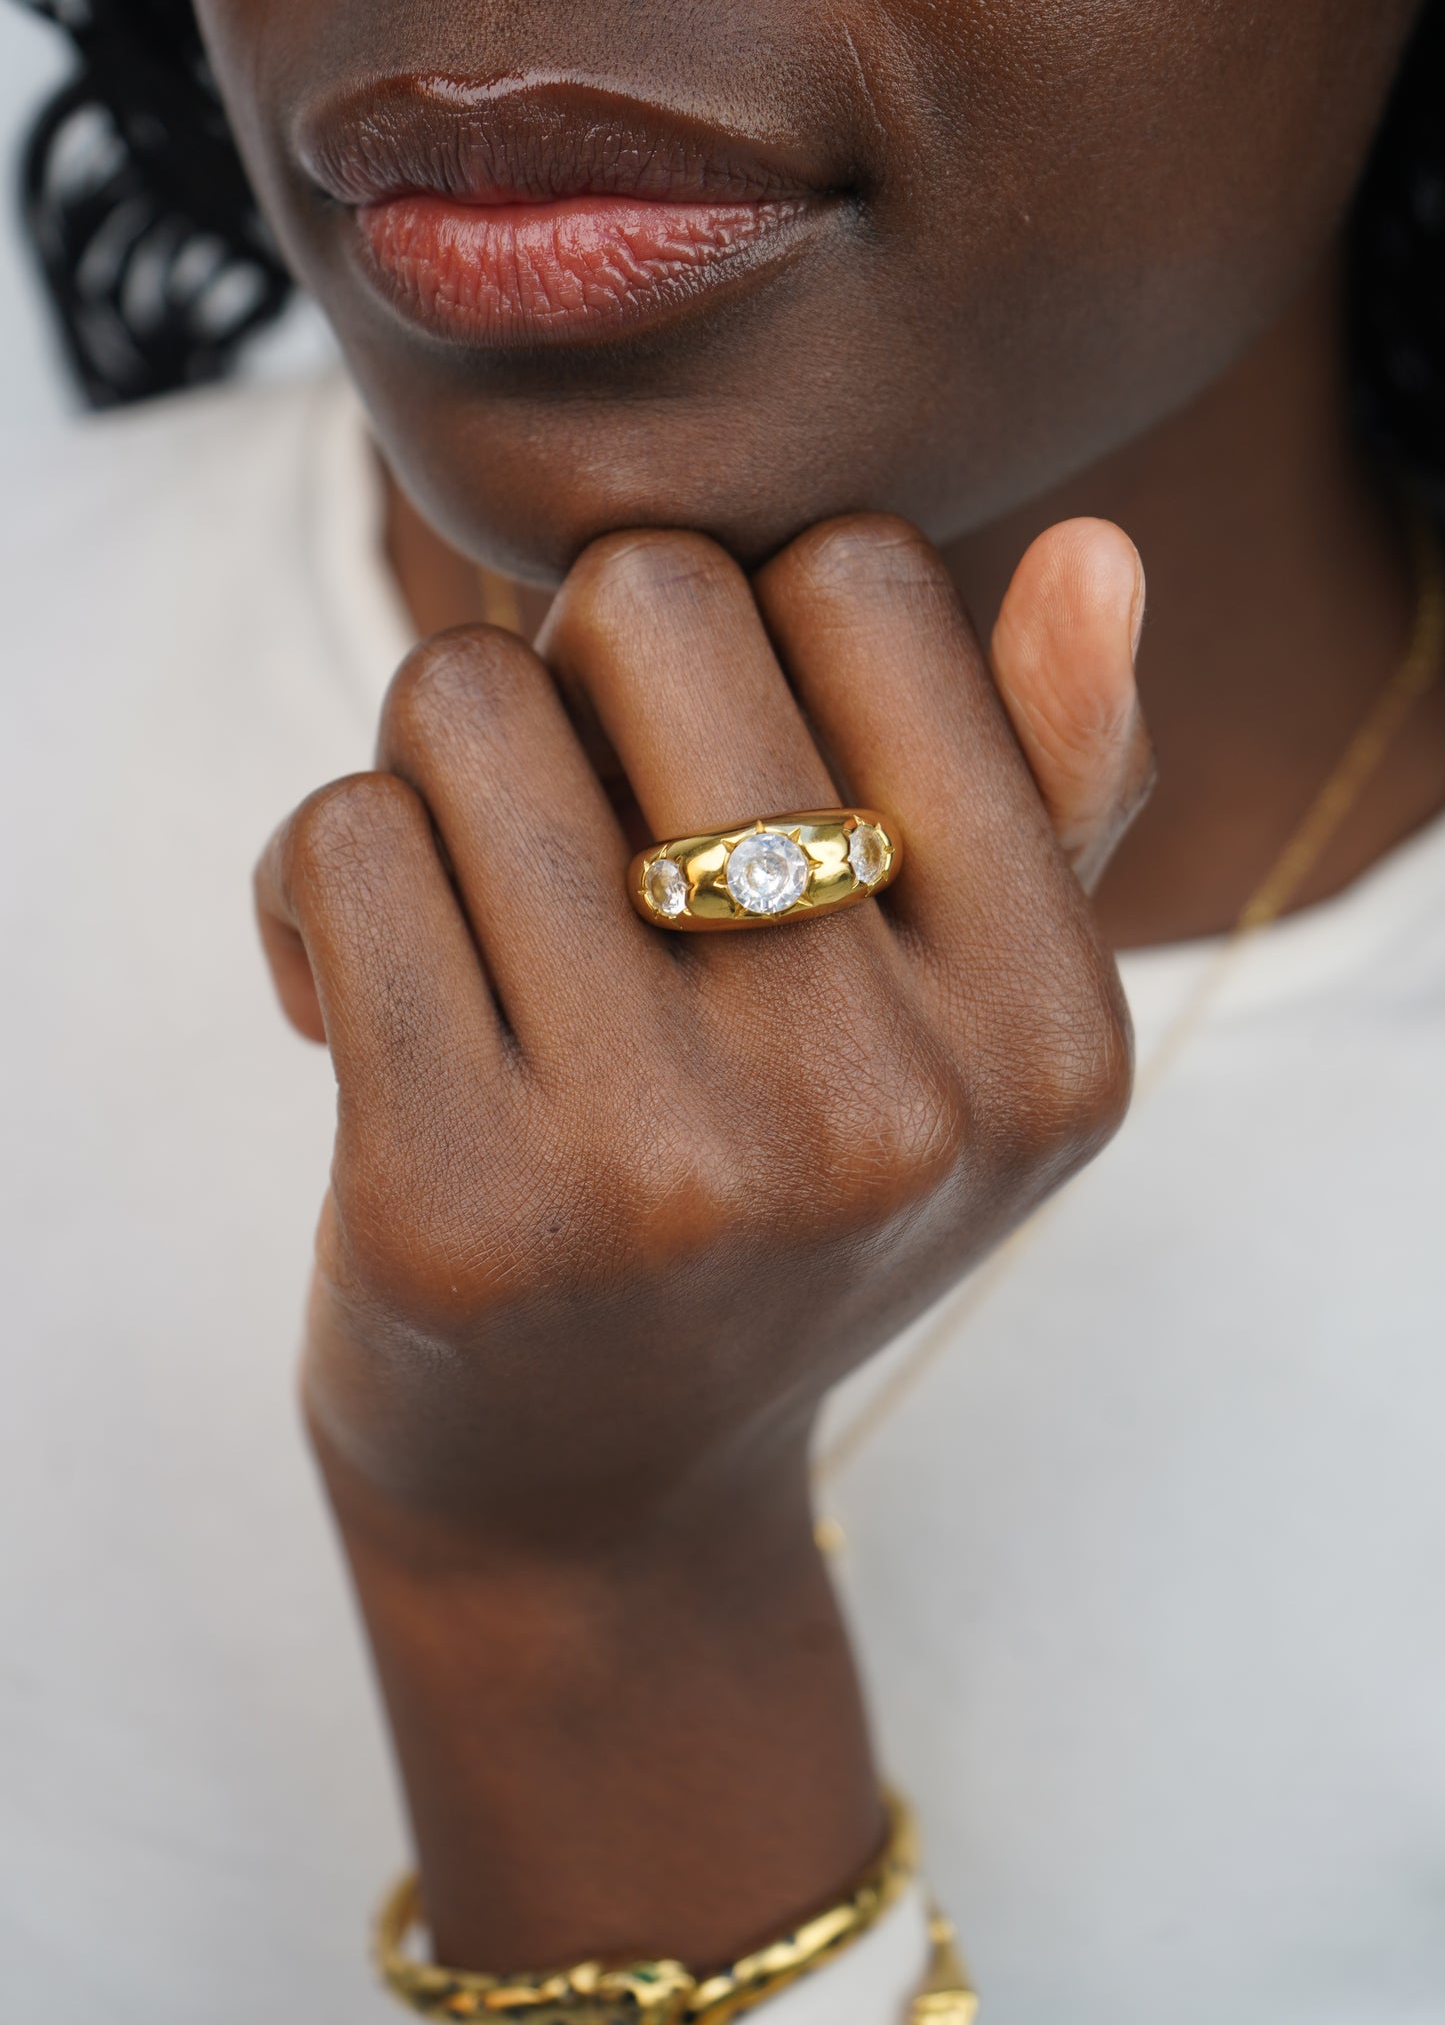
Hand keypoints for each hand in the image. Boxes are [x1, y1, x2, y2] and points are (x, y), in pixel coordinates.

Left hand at [255, 512, 1149, 1970]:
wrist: (597, 1506)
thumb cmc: (776, 1208)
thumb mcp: (964, 1036)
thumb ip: (1044, 788)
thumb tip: (1092, 549)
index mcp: (1047, 1030)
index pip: (861, 579)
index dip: (746, 628)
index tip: (706, 769)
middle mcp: (890, 1106)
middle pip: (650, 597)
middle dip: (575, 671)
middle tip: (571, 824)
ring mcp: (674, 1168)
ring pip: (462, 697)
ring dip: (435, 773)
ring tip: (471, 916)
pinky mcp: (460, 1212)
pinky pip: (342, 839)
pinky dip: (310, 885)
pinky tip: (356, 1005)